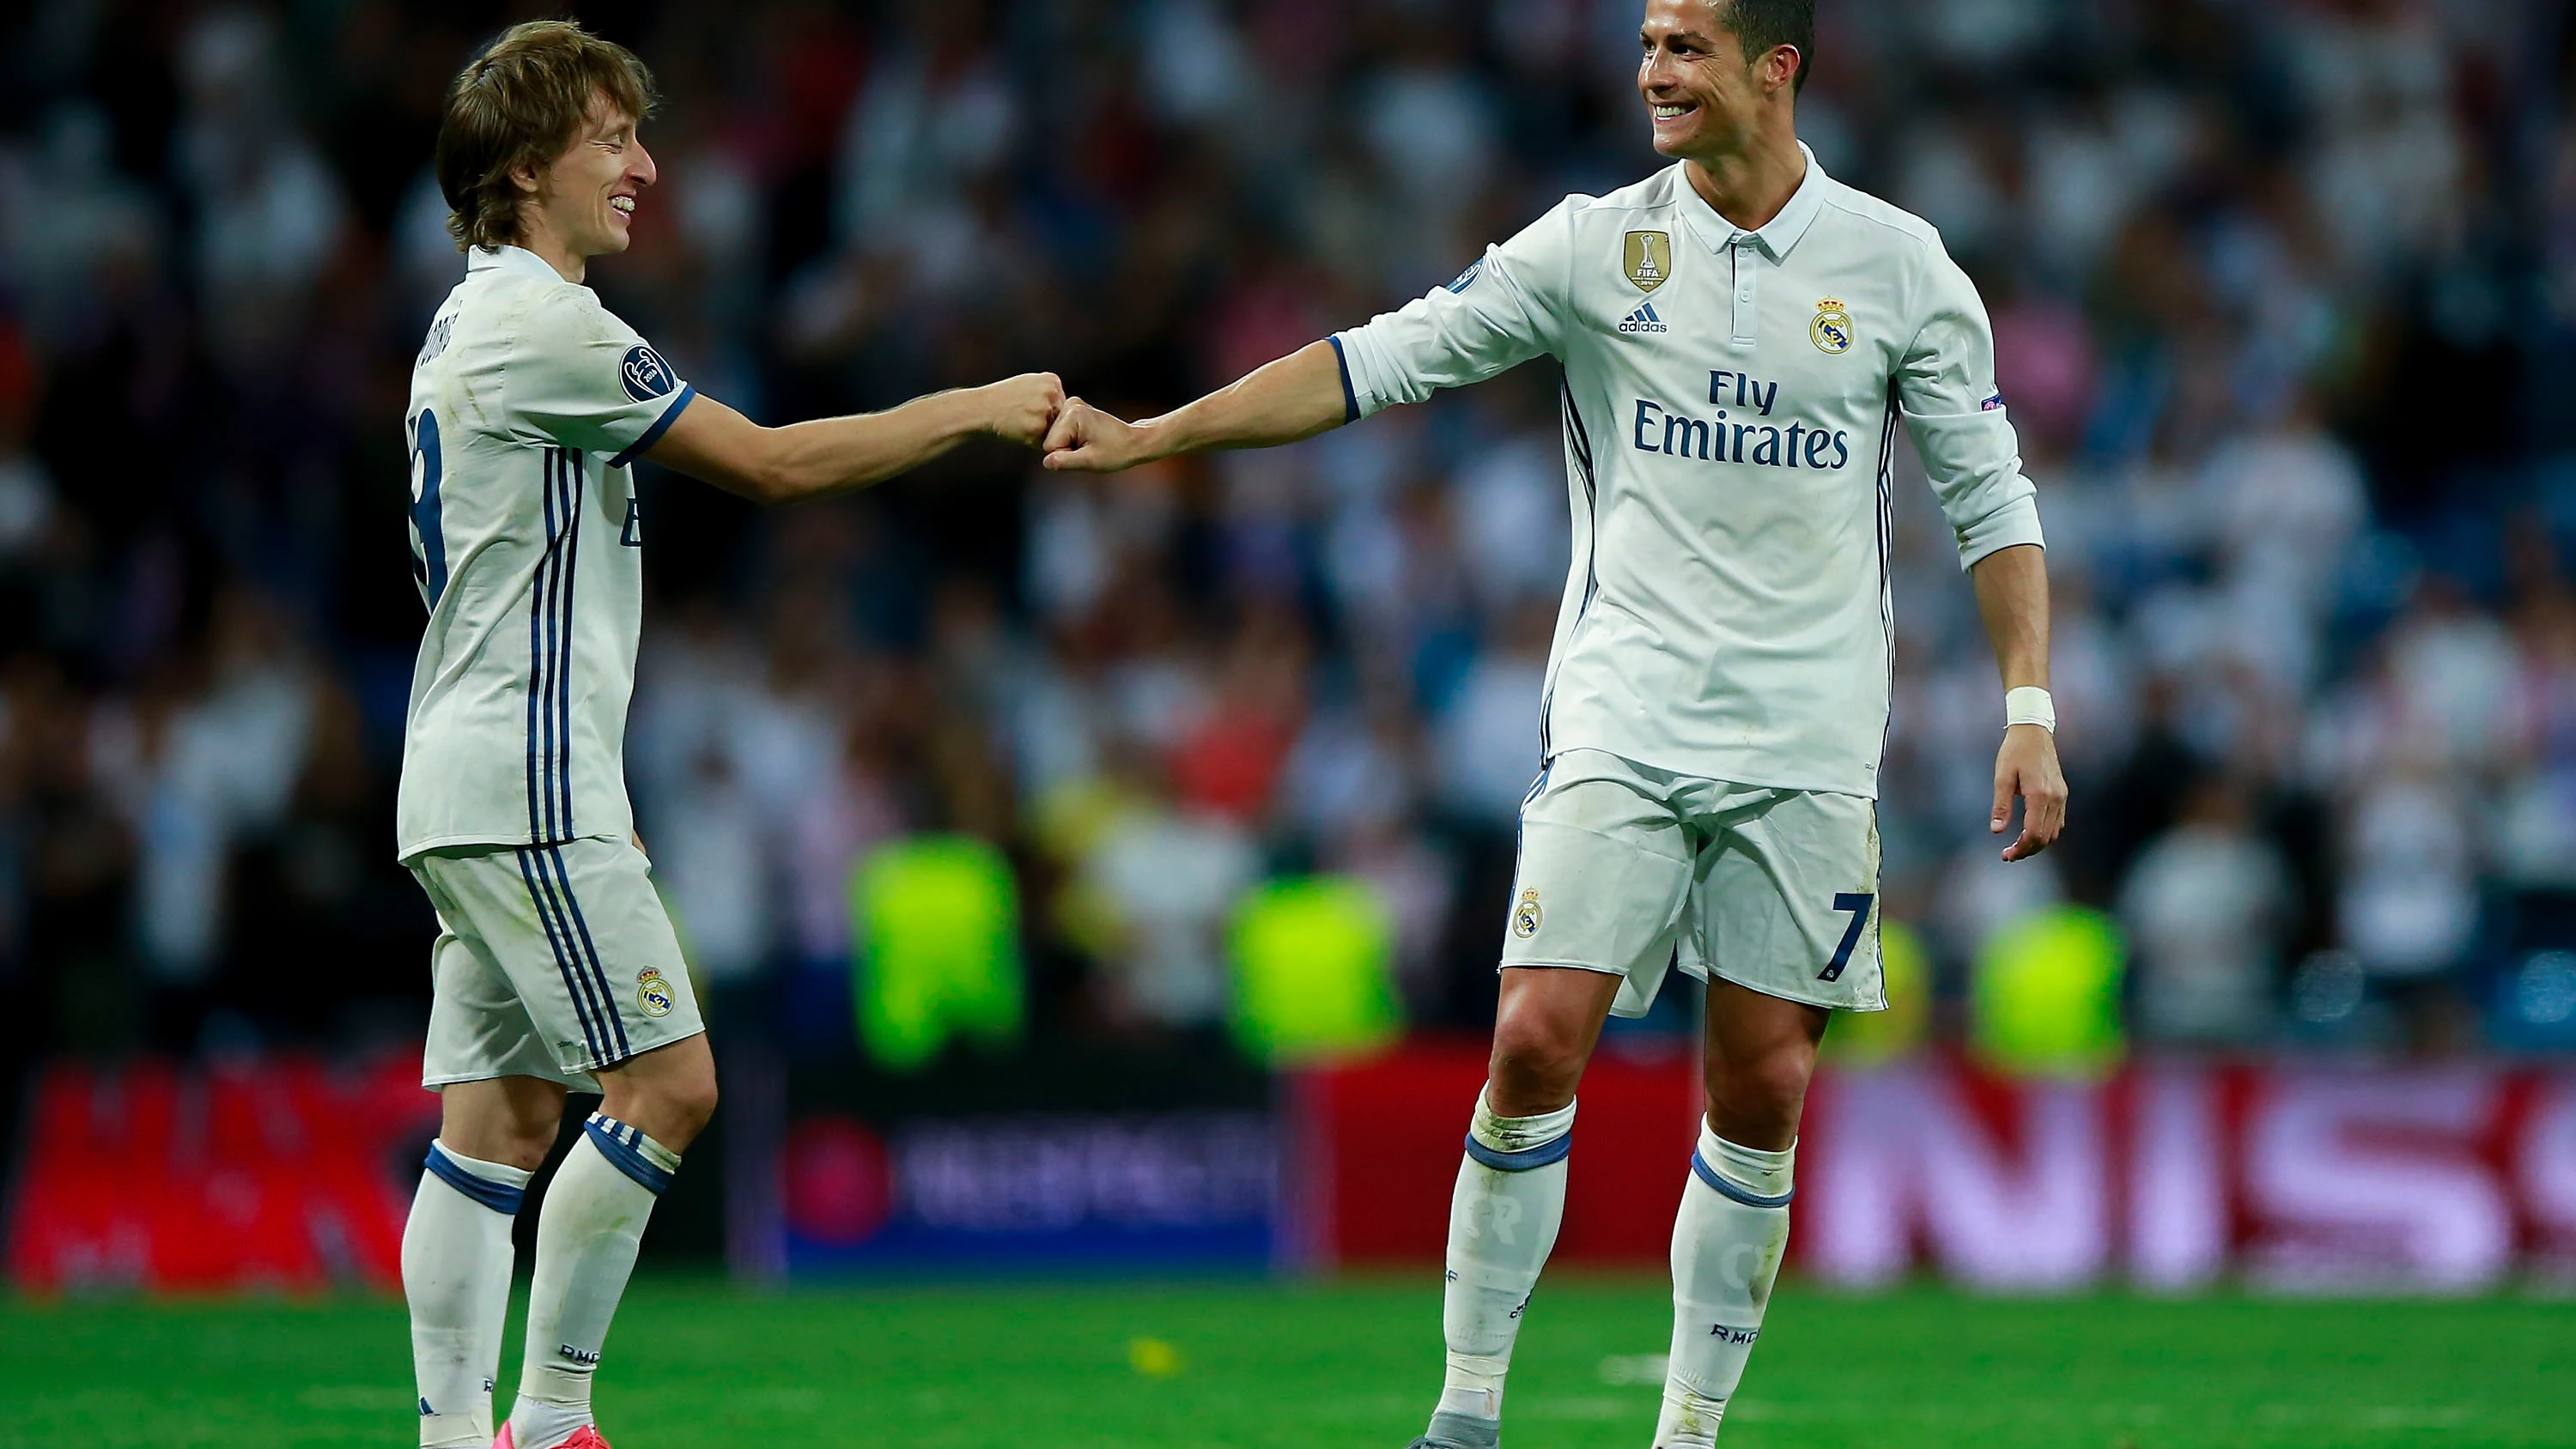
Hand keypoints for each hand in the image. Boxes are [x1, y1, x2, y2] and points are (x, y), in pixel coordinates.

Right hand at [981, 372, 1064, 447]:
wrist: (980, 409)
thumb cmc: (1003, 398)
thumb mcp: (1028, 382)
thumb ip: (1048, 391)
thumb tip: (1067, 407)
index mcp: (1052, 380)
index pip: (1062, 404)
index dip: (1047, 412)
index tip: (1030, 411)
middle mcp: (1052, 393)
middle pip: (1060, 417)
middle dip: (1047, 423)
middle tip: (1025, 421)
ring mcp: (1045, 411)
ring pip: (1055, 431)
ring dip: (1042, 434)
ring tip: (1022, 426)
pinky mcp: (1038, 429)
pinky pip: (1045, 442)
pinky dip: (1034, 443)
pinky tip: (1020, 433)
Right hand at [1041, 398, 1153, 472]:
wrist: (1133, 441)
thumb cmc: (1116, 452)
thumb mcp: (1089, 462)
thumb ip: (1064, 462)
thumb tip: (1046, 461)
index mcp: (1073, 415)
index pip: (1049, 445)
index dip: (1066, 455)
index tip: (1085, 452)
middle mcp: (1070, 405)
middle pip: (1051, 439)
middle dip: (1067, 449)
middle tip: (1089, 448)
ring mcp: (1072, 406)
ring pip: (1054, 436)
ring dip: (1070, 445)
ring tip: (1090, 443)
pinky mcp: (1074, 410)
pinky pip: (1061, 432)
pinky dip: (1072, 440)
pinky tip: (1088, 438)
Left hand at [1991, 722, 2066, 861]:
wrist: (2034, 732)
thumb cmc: (2014, 752)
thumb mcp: (2002, 777)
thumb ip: (2001, 805)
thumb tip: (1996, 831)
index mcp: (2040, 794)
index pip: (2034, 833)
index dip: (2021, 848)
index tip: (2005, 854)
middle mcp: (2055, 798)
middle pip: (2046, 837)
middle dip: (2027, 850)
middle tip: (2008, 855)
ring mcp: (2061, 797)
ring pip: (2054, 832)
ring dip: (2037, 844)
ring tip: (2017, 847)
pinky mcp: (2062, 794)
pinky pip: (2057, 822)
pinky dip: (2045, 833)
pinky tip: (2028, 833)